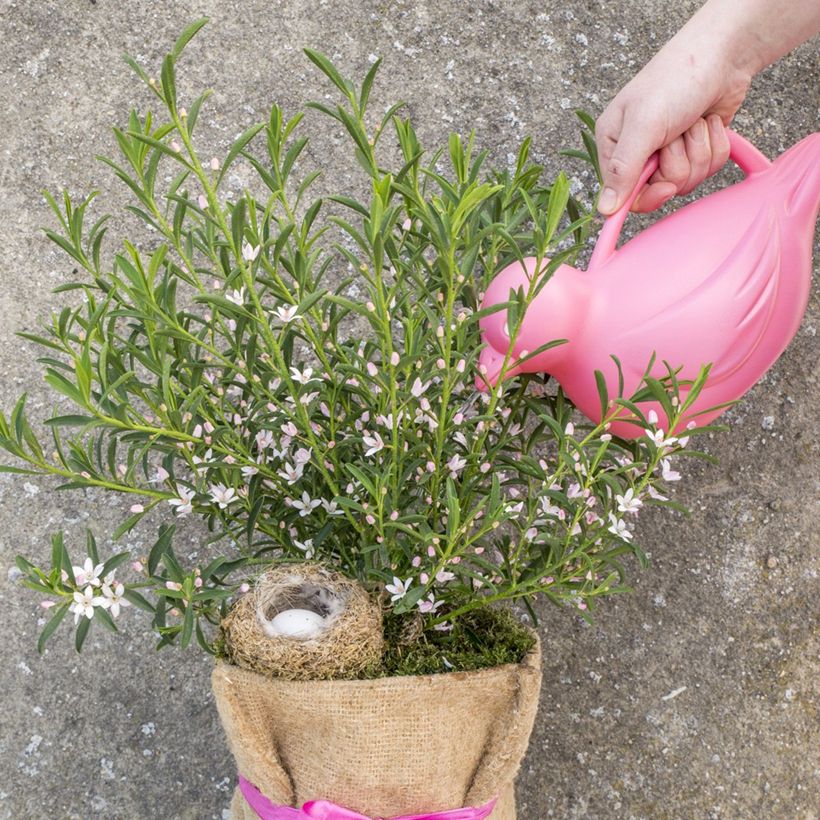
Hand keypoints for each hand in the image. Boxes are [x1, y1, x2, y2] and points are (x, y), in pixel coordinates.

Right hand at [595, 30, 752, 213]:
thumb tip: (604, 209)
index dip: (648, 195)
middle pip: (660, 189)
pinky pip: (709, 167)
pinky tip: (707, 122)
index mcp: (615, 146)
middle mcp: (639, 152)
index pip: (624, 194)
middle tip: (677, 135)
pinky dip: (715, 144)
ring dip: (698, 150)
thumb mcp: (643, 125)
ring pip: (688, 180)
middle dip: (678, 164)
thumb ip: (623, 169)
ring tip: (693, 122)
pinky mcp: (696, 148)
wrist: (721, 55)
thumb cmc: (674, 80)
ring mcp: (669, 152)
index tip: (665, 186)